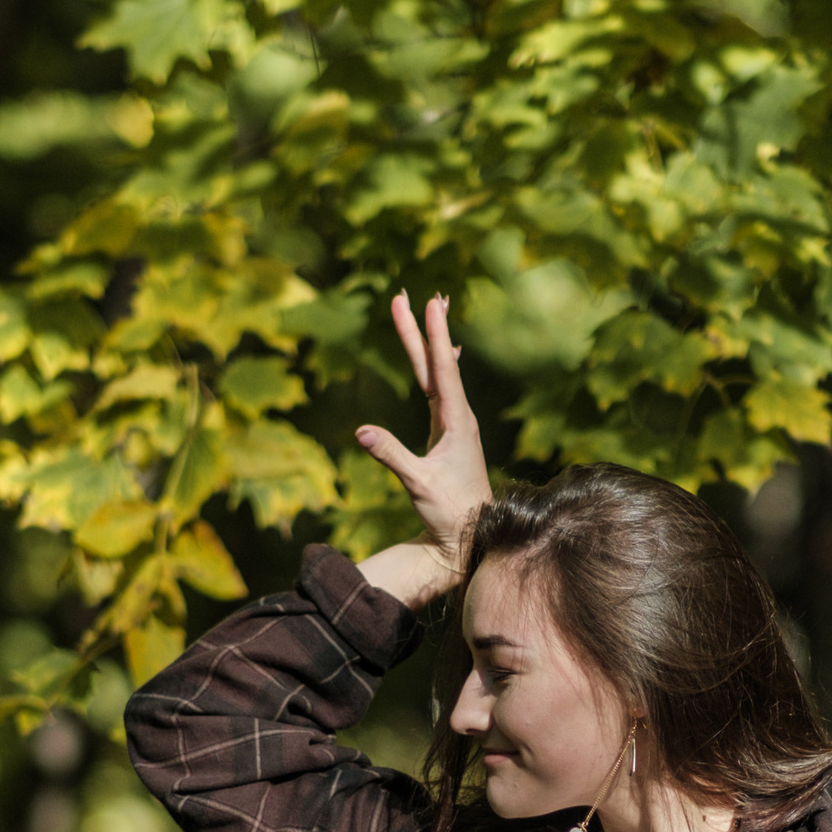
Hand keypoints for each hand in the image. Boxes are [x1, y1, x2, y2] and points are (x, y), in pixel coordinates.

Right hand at [353, 292, 491, 605]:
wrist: (471, 536)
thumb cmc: (449, 512)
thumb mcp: (418, 484)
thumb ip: (392, 456)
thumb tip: (360, 431)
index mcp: (456, 422)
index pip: (442, 370)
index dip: (434, 336)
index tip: (431, 304)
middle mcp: (459, 418)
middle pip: (435, 365)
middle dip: (422, 330)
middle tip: (408, 295)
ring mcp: (455, 424)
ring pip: (436, 374)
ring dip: (427, 343)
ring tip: (424, 309)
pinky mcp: (448, 434)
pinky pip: (439, 390)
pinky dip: (436, 367)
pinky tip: (442, 356)